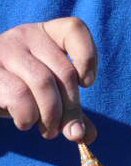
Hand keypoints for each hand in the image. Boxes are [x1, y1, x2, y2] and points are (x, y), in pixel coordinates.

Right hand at [0, 17, 97, 143]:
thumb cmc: (24, 93)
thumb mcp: (52, 98)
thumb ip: (73, 114)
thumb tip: (88, 136)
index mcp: (48, 35)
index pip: (75, 29)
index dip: (88, 57)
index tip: (87, 84)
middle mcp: (26, 36)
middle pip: (66, 73)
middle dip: (72, 111)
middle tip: (70, 131)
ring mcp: (5, 50)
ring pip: (44, 84)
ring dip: (52, 118)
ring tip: (49, 131)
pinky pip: (20, 96)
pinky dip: (29, 118)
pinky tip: (25, 123)